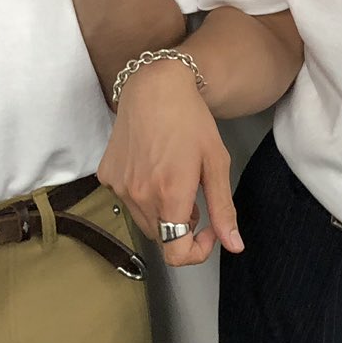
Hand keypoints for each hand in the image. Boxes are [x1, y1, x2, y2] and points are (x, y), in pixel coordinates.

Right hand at [98, 58, 239, 267]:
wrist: (154, 87)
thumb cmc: (191, 121)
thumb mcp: (216, 163)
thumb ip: (223, 209)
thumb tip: (234, 246)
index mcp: (169, 196)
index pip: (176, 255)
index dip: (197, 252)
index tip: (208, 230)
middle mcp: (139, 196)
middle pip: (161, 238)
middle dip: (181, 227)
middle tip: (194, 195)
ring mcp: (119, 187)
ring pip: (144, 221)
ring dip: (162, 212)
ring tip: (174, 178)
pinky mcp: (106, 176)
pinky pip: (127, 201)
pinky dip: (142, 195)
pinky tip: (153, 167)